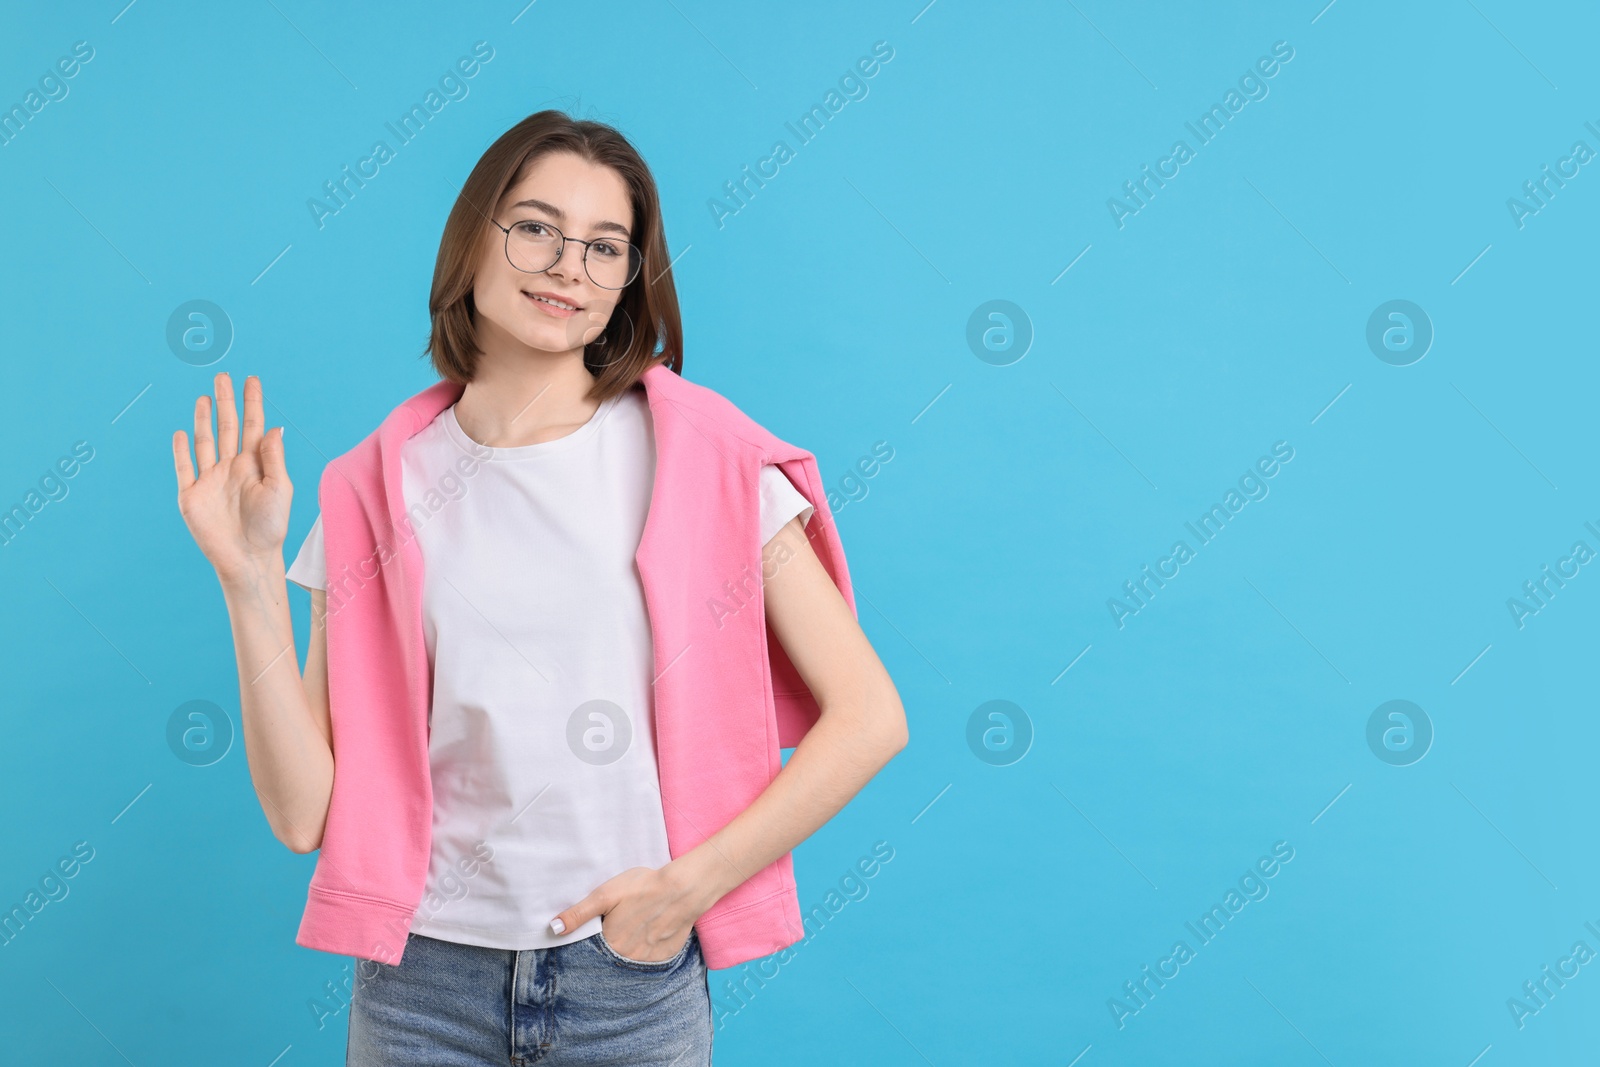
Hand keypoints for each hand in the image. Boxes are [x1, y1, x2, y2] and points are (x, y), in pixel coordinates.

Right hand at [172, 372, 291, 582]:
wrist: (248, 558)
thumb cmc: (271, 527)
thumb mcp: (279, 489)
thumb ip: (273, 457)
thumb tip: (274, 426)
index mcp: (254, 465)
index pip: (252, 426)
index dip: (252, 403)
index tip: (252, 380)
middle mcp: (231, 468)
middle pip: (226, 427)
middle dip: (225, 401)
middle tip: (224, 376)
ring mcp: (210, 480)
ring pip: (205, 442)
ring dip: (204, 419)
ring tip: (205, 397)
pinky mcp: (191, 496)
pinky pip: (184, 468)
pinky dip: (181, 450)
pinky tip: (181, 432)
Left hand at [552, 865, 702, 962]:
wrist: (683, 888)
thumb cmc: (643, 887)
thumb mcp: (605, 894)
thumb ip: (578, 914)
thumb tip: (553, 929)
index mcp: (611, 945)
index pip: (591, 953)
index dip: (591, 943)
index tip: (597, 931)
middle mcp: (628, 959)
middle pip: (610, 958)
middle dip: (609, 947)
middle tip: (618, 926)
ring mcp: (648, 960)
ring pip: (629, 961)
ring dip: (627, 950)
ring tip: (633, 929)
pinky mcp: (665, 956)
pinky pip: (649, 961)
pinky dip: (645, 951)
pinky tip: (647, 934)